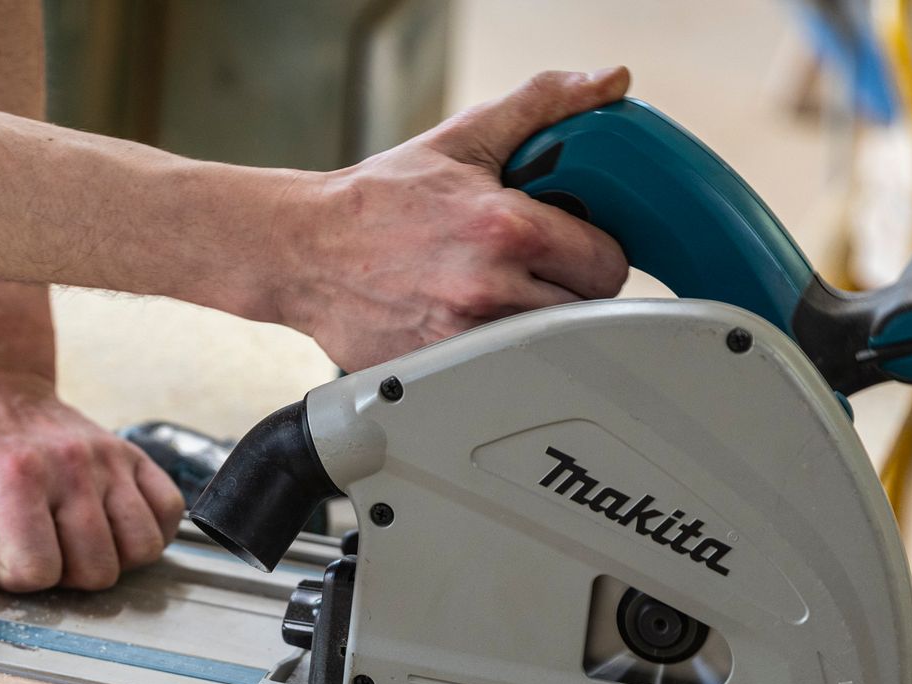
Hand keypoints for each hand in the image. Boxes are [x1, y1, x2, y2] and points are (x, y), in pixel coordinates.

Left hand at [0, 375, 187, 601]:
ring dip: (107, 559)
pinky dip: (147, 533)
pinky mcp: (135, 456)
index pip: (37, 569)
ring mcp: (110, 459)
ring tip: (69, 538)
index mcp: (15, 475)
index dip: (13, 576)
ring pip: (140, 550)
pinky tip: (106, 527)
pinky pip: (169, 515)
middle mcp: (72, 465)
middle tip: (34, 543)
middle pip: (96, 570)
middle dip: (62, 575)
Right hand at [273, 67, 632, 370]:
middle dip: (569, 287)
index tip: (576, 247)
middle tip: (538, 270)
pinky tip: (467, 321)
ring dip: (534, 323)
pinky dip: (494, 353)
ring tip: (500, 294)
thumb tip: (606, 82)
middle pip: (584, 311)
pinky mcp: (440, 372)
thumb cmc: (379, 200)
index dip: (597, 251)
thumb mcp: (463, 139)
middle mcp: (488, 288)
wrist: (304, 249)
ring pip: (546, 345)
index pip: (607, 261)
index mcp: (506, 228)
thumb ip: (541, 106)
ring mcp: (464, 338)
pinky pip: (499, 371)